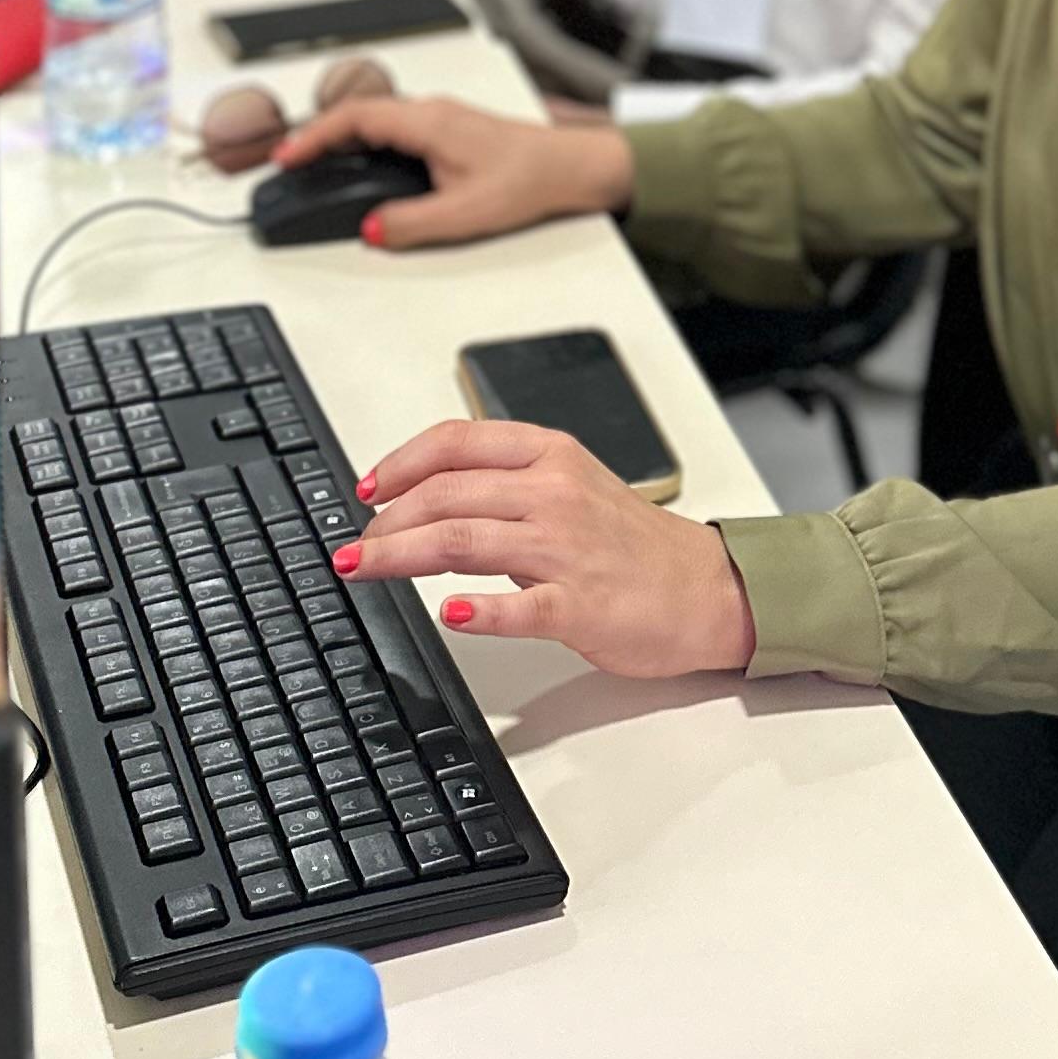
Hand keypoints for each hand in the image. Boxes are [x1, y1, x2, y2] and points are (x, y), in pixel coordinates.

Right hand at [275, 91, 631, 246]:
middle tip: (288, 162)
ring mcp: (439, 118)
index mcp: (429, 123)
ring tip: (312, 163)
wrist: (570, 169)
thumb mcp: (464, 214)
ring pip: (375, 118)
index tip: (286, 156)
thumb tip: (370, 229)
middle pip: (358, 113)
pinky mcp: (447, 129)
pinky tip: (359, 163)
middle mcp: (431, 112)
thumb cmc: (529, 180)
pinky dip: (364, 141)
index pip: (354, 119)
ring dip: (341, 137)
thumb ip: (410, 224)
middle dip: (318, 136)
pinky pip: (392, 126)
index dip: (314, 137)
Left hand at [341, 418, 751, 675]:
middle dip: (384, 521)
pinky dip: (480, 611)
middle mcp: (555, 493)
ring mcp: (567, 548)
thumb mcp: (570, 486)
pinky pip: (522, 605)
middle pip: (445, 495)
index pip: (455, 443)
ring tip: (364, 569)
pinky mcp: (581, 604)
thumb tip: (426, 495)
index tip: (366, 491)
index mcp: (551, 455)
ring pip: (463, 542)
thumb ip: (506, 484)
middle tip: (352, 547)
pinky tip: (448, 615)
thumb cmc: (631, 543)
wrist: (705, 589)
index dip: (399, 464)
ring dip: (400, 556)